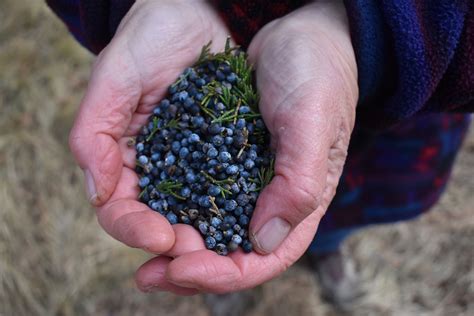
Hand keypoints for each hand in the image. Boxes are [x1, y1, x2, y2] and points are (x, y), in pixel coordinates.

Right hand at [69, 0, 231, 294]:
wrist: (203, 7)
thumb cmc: (154, 33)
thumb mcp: (118, 73)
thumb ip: (95, 130)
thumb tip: (100, 194)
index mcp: (128, 156)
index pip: (123, 210)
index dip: (136, 229)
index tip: (158, 236)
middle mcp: (163, 168)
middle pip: (163, 225)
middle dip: (176, 249)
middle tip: (193, 257)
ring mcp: (198, 166)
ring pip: (200, 218)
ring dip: (209, 245)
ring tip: (221, 256)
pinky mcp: (232, 157)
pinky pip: (234, 196)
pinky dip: (238, 218)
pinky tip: (250, 229)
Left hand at [134, 1, 357, 292]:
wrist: (301, 34)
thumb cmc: (317, 75)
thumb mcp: (314, 123)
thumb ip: (298, 183)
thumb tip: (263, 241)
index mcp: (298, 203)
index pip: (262, 260)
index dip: (221, 274)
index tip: (181, 269)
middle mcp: (269, 200)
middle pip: (228, 253)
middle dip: (188, 267)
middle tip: (149, 273)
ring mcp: (244, 181)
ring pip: (207, 228)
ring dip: (173, 242)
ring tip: (140, 246)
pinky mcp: (222, 158)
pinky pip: (194, 191)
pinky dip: (171, 205)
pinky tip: (145, 206)